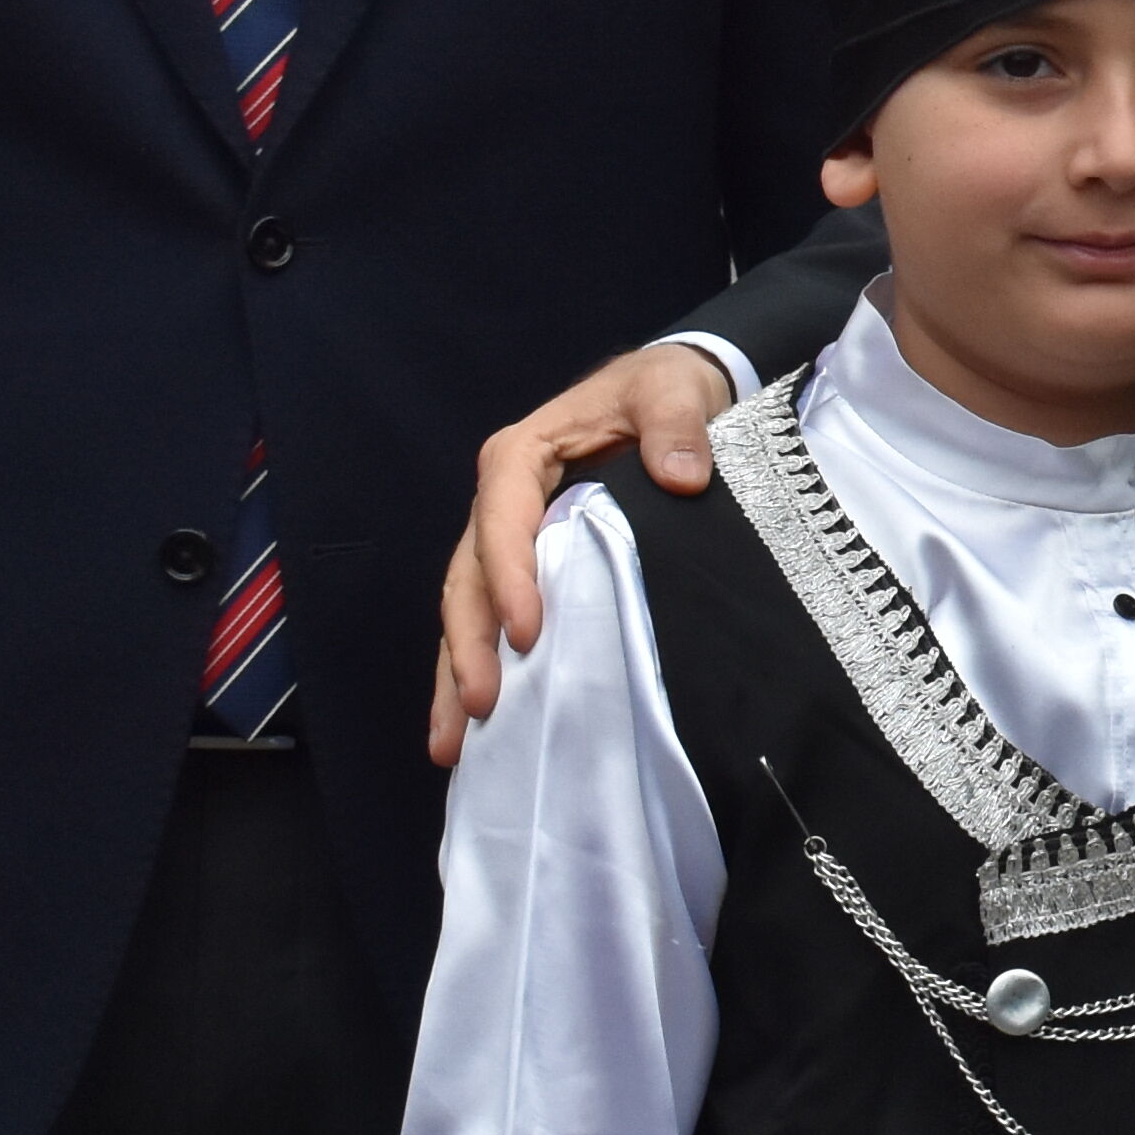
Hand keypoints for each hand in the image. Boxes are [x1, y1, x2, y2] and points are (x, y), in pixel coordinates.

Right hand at [433, 344, 736, 764]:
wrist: (666, 395)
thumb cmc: (660, 390)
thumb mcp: (673, 390)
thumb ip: (677, 425)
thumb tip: (682, 473)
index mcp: (521, 457)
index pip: (503, 520)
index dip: (510, 577)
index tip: (529, 633)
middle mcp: (500, 501)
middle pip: (469, 578)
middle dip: (468, 645)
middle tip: (481, 707)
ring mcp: (506, 541)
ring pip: (468, 611)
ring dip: (456, 674)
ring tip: (452, 744)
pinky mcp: (523, 570)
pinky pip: (490, 622)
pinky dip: (477, 671)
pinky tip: (475, 731)